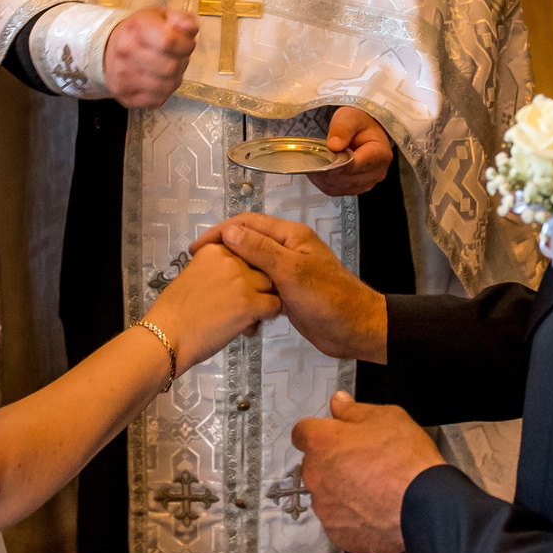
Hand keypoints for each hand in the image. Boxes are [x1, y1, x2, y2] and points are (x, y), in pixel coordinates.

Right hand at [105, 8, 198, 107]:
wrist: (110, 49)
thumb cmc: (142, 32)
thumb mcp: (162, 16)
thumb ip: (181, 19)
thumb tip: (191, 28)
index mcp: (136, 28)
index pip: (169, 41)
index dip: (185, 45)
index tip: (185, 44)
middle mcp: (126, 51)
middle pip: (170, 67)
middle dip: (181, 63)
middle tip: (176, 58)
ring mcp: (123, 76)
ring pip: (166, 86)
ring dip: (174, 79)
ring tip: (168, 69)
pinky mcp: (125, 96)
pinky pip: (158, 100)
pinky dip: (164, 92)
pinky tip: (158, 80)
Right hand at [143, 243, 278, 367]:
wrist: (166, 335)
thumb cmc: (172, 312)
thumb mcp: (191, 275)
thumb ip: (214, 269)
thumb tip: (228, 275)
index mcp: (215, 249)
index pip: (244, 248)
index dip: (245, 267)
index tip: (233, 283)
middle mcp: (232, 258)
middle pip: (260, 266)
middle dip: (256, 284)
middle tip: (239, 303)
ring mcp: (243, 280)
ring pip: (271, 285)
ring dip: (262, 300)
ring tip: (245, 317)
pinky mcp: (250, 303)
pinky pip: (274, 306)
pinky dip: (266, 317)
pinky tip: (249, 326)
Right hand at [191, 212, 387, 362]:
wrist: (355, 330)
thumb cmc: (328, 299)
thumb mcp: (291, 272)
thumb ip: (260, 250)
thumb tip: (229, 230)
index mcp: (290, 235)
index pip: (247, 223)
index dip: (220, 232)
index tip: (197, 249)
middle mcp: (287, 248)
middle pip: (247, 242)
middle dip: (223, 253)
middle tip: (197, 269)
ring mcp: (287, 270)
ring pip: (252, 266)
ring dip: (233, 274)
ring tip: (210, 286)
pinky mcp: (287, 291)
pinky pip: (260, 285)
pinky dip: (246, 292)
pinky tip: (233, 305)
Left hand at [290, 390, 442, 552]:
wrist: (424, 507)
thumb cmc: (406, 462)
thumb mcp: (386, 417)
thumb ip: (354, 410)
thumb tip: (339, 403)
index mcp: (322, 442)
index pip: (302, 431)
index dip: (319, 431)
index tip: (333, 434)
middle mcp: (315, 475)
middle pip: (315, 464)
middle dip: (334, 461)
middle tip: (365, 461)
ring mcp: (324, 507)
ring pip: (327, 493)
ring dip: (343, 489)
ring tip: (375, 488)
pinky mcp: (337, 533)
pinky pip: (339, 520)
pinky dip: (352, 516)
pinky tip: (376, 508)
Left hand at [311, 107, 393, 197]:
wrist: (365, 130)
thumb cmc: (360, 123)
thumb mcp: (351, 117)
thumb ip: (343, 129)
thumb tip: (334, 146)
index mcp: (380, 154)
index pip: (357, 165)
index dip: (338, 165)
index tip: (323, 161)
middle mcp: (377, 172)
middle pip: (349, 180)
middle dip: (328, 173)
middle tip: (312, 163)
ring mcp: (368, 182)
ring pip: (341, 188)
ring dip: (324, 180)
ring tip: (313, 167)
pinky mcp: (357, 187)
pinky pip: (338, 190)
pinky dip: (325, 183)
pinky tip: (317, 173)